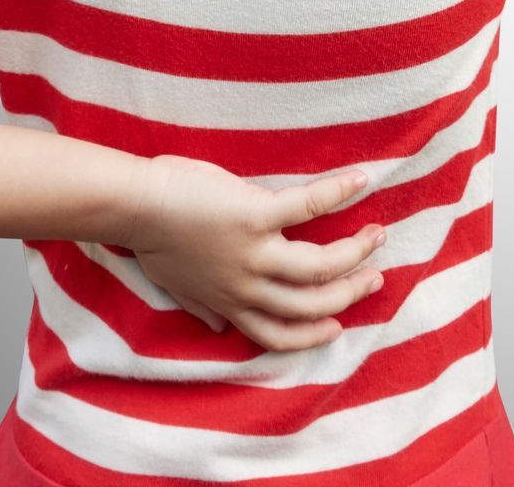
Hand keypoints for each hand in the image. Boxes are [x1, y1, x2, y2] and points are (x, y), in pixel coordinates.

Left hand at [127, 154, 388, 351]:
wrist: (135, 206)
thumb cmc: (152, 240)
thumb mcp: (176, 287)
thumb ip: (203, 307)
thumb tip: (218, 328)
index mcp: (230, 302)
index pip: (279, 333)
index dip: (314, 334)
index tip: (338, 326)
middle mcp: (247, 286)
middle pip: (312, 303)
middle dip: (350, 294)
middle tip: (376, 278)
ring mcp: (254, 253)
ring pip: (320, 267)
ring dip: (356, 253)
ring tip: (378, 235)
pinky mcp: (255, 215)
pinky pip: (307, 206)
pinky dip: (338, 192)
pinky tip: (361, 179)